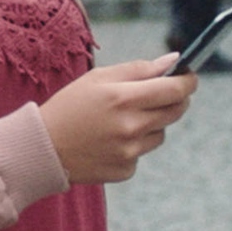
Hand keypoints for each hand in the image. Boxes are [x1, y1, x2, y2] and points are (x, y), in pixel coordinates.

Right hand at [39, 57, 196, 183]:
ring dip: (152, 124)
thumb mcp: (99, 78)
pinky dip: (133, 145)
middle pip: (175, 111)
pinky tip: (109, 141)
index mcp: (124, 98)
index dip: (188, 81)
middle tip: (161, 94)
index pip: (175, 90)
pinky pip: (142, 153)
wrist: (42, 148)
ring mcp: (129, 152)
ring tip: (121, 120)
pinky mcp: (125, 169)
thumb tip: (173, 61)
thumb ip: (139, 69)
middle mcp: (131, 127)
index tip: (189, 76)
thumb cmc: (69, 106)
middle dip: (175, 100)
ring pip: (160, 133)